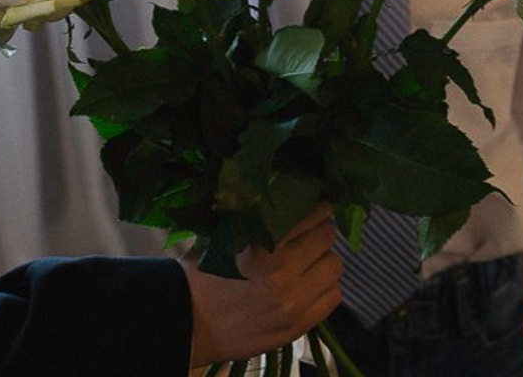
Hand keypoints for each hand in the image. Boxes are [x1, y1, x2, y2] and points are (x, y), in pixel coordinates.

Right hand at [184, 205, 342, 364]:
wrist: (187, 324)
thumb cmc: (202, 274)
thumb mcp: (226, 234)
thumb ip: (260, 216)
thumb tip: (291, 196)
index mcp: (263, 246)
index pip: (313, 214)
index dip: (317, 207)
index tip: (315, 206)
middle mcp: (283, 274)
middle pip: (327, 237)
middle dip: (320, 231)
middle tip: (311, 232)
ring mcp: (293, 303)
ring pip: (335, 266)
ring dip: (324, 260)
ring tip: (309, 261)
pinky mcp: (296, 327)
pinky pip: (333, 297)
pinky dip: (324, 287)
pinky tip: (308, 285)